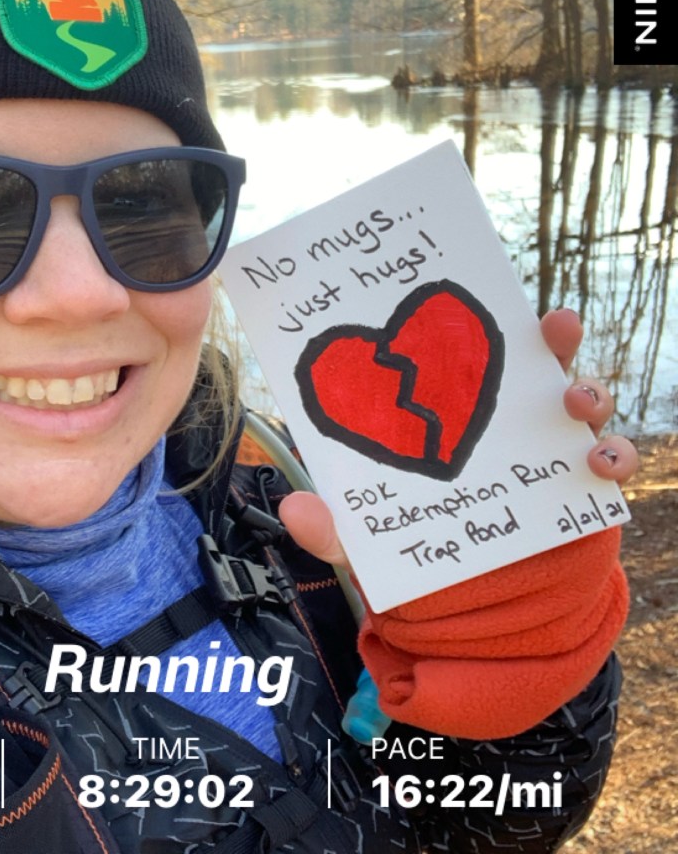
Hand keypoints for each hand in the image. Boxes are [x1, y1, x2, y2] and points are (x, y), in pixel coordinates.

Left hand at [279, 308, 638, 568]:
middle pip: (532, 365)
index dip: (470, 326)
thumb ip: (332, 528)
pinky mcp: (581, 488)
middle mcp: (503, 421)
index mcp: (449, 414)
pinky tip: (599, 464)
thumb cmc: (412, 549)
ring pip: (580, 402)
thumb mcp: (364, 540)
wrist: (468, 608)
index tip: (471, 300)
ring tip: (574, 400)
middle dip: (548, 337)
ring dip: (587, 391)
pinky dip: (615, 457)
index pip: (461, 360)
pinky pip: (611, 463)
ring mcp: (546, 450)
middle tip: (551, 325)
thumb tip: (295, 509)